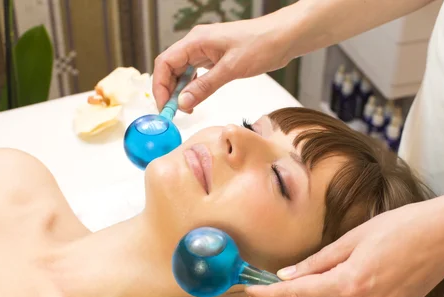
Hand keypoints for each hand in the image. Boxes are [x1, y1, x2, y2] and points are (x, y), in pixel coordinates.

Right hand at [152, 16, 291, 112]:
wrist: (283, 37)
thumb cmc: (261, 45)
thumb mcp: (231, 69)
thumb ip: (205, 86)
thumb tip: (183, 102)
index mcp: (196, 40)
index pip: (165, 62)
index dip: (160, 86)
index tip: (165, 107)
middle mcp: (197, 44)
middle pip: (170, 68)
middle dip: (168, 91)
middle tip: (173, 113)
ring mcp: (206, 51)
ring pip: (182, 72)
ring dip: (180, 91)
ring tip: (185, 109)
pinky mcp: (216, 58)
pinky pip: (196, 73)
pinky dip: (192, 87)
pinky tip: (196, 99)